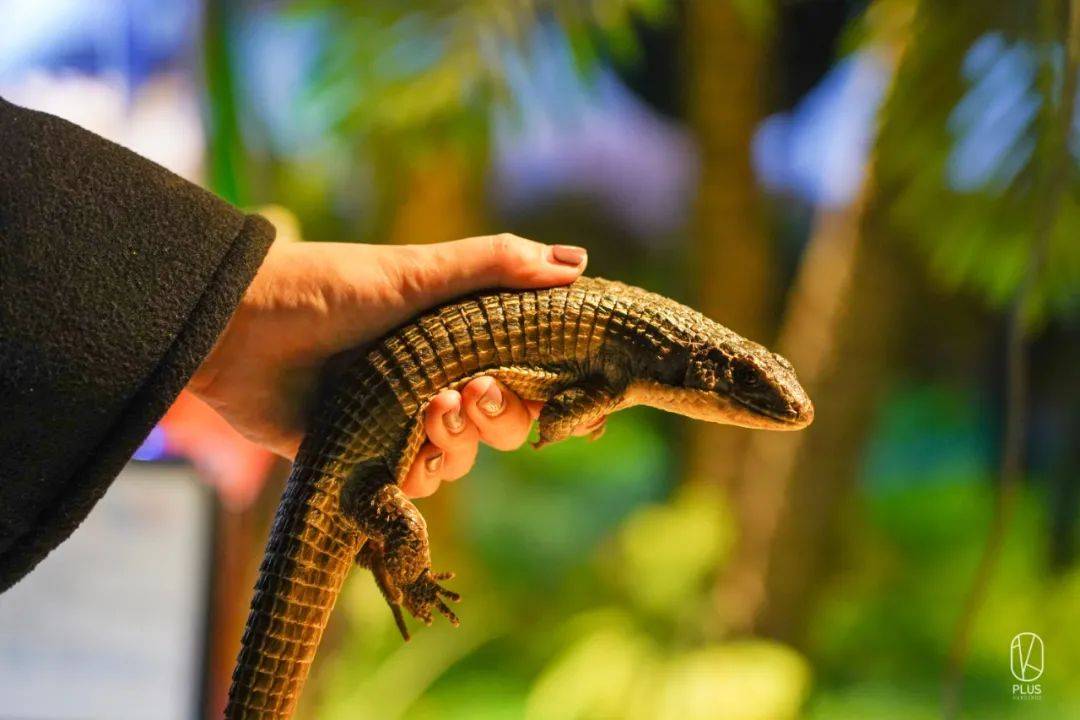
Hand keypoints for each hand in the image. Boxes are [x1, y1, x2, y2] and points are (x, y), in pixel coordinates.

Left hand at [187, 233, 587, 496]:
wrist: (238, 329)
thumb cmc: (328, 288)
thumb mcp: (415, 272)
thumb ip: (494, 267)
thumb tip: (575, 263)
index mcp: (454, 336)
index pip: (524, 370)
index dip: (546, 388)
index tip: (559, 393)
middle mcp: (434, 380)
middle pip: (502, 422)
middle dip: (500, 415)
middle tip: (471, 393)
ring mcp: (398, 421)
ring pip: (460, 459)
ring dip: (456, 444)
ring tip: (428, 410)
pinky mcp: (363, 458)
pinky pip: (413, 487)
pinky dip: (417, 475)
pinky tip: (405, 452)